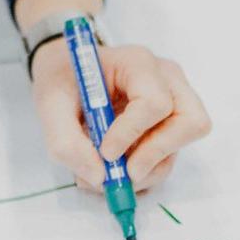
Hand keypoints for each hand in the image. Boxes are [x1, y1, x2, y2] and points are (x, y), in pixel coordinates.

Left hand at [30, 40, 212, 192]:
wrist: (64, 72)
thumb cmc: (62, 77)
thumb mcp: (49, 101)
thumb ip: (65, 140)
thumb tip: (98, 178)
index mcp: (137, 62)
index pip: (154, 101)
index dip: (133, 132)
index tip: (106, 152)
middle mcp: (165, 79)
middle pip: (189, 122)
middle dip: (155, 154)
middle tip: (123, 173)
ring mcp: (173, 101)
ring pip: (181, 145)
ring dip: (148, 169)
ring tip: (109, 174)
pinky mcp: (169, 125)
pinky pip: (169, 156)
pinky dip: (145, 171)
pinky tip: (115, 169)